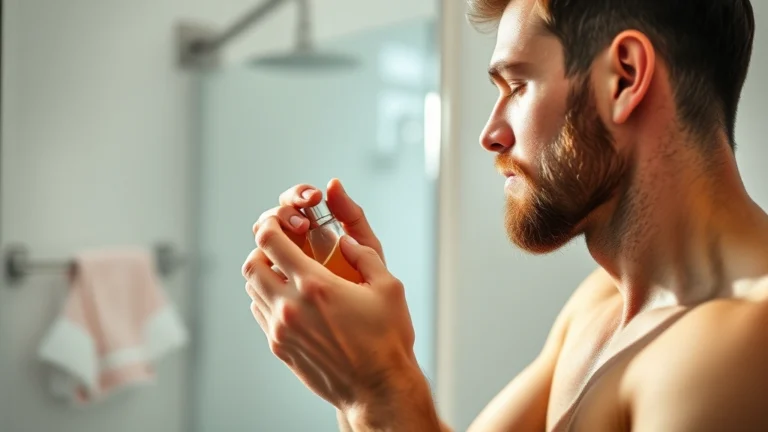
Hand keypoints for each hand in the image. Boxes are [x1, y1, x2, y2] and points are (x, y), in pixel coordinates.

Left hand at [242, 180, 418, 413]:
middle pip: (251, 264)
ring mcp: (281, 330)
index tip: (281, 221)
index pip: (270, 242)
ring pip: (252, 290)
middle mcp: (290, 307)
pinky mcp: (281, 348)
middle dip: (263, 249)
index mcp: (315, 285)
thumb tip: (345, 239)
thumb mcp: (388, 287)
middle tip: (282, 247)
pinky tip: (291, 299)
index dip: (271, 224)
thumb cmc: (387, 339)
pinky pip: (260, 314)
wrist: (378, 389)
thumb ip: (365, 255)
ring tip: (287, 273)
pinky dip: (267, 299)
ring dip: (264, 275)